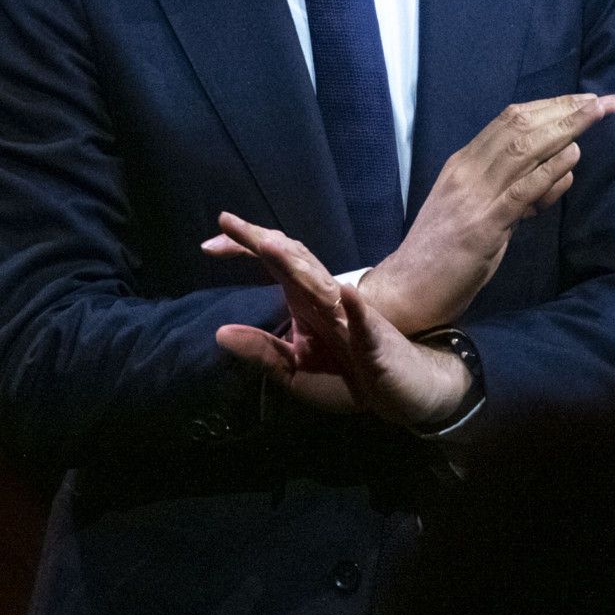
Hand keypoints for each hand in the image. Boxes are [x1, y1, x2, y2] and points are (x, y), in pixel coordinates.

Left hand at [207, 213, 473, 427]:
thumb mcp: (296, 372)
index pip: (274, 268)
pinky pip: (364, 322)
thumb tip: (220, 333)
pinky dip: (355, 307)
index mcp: (306, 305)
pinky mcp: (375, 340)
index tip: (209, 242)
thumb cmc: (352, 378)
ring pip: (321, 286)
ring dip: (298, 266)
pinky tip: (344, 293)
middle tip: (229, 222)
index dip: (246, 250)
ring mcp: (351, 317)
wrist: (405, 392)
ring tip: (270, 247)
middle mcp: (325, 301)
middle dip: (263, 243)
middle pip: (293, 264)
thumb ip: (262, 352)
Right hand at [361, 93, 614, 332]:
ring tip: (596, 113)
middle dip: (563, 109)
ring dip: (565, 127)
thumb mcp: (476, 211)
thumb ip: (511, 190)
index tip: (581, 99)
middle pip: (519, 125)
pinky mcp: (483, 226)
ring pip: (523, 148)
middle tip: (600, 99)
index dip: (548, 106)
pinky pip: (521, 189)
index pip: (508, 121)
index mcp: (462, 164)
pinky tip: (573, 154)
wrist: (406, 289)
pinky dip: (550, 169)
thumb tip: (556, 172)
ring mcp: (474, 196)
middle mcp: (467, 171)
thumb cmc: (442, 255)